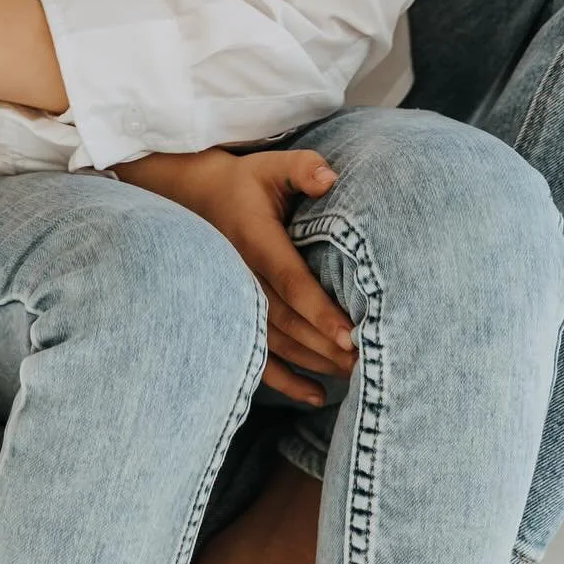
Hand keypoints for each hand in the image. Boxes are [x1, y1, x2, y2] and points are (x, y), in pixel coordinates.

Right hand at [118, 148, 354, 406]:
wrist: (195, 198)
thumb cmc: (246, 183)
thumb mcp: (271, 166)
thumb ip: (302, 169)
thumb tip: (329, 178)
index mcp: (255, 241)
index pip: (290, 281)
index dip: (319, 309)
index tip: (350, 335)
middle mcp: (242, 276)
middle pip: (288, 320)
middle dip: (326, 345)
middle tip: (367, 361)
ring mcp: (235, 299)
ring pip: (276, 341)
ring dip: (314, 362)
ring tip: (354, 375)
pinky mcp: (234, 314)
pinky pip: (258, 353)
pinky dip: (286, 380)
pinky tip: (316, 396)